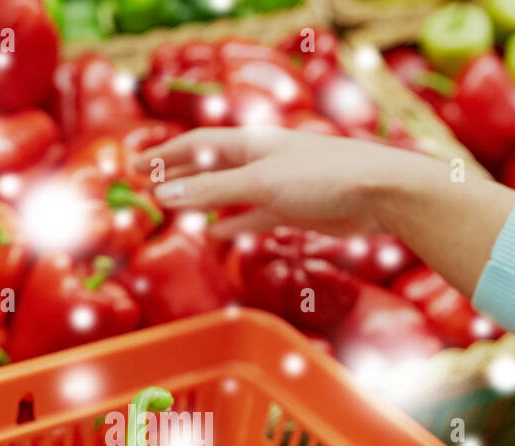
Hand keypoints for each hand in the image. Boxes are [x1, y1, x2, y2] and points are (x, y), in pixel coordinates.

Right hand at [137, 127, 442, 239]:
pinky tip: (219, 233)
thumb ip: (211, 191)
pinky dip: (234, 223)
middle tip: (145, 190)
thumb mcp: (260, 183)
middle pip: (209, 168)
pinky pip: (253, 216)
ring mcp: (277, 186)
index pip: (196, 145)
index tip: (134, 166)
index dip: (163, 156)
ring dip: (202, 203)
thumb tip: (164, 196)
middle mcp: (261, 160)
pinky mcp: (293, 211)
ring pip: (229, 194)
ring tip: (174, 213)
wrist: (381, 194)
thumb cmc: (323, 178)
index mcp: (250, 143)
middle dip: (178, 178)